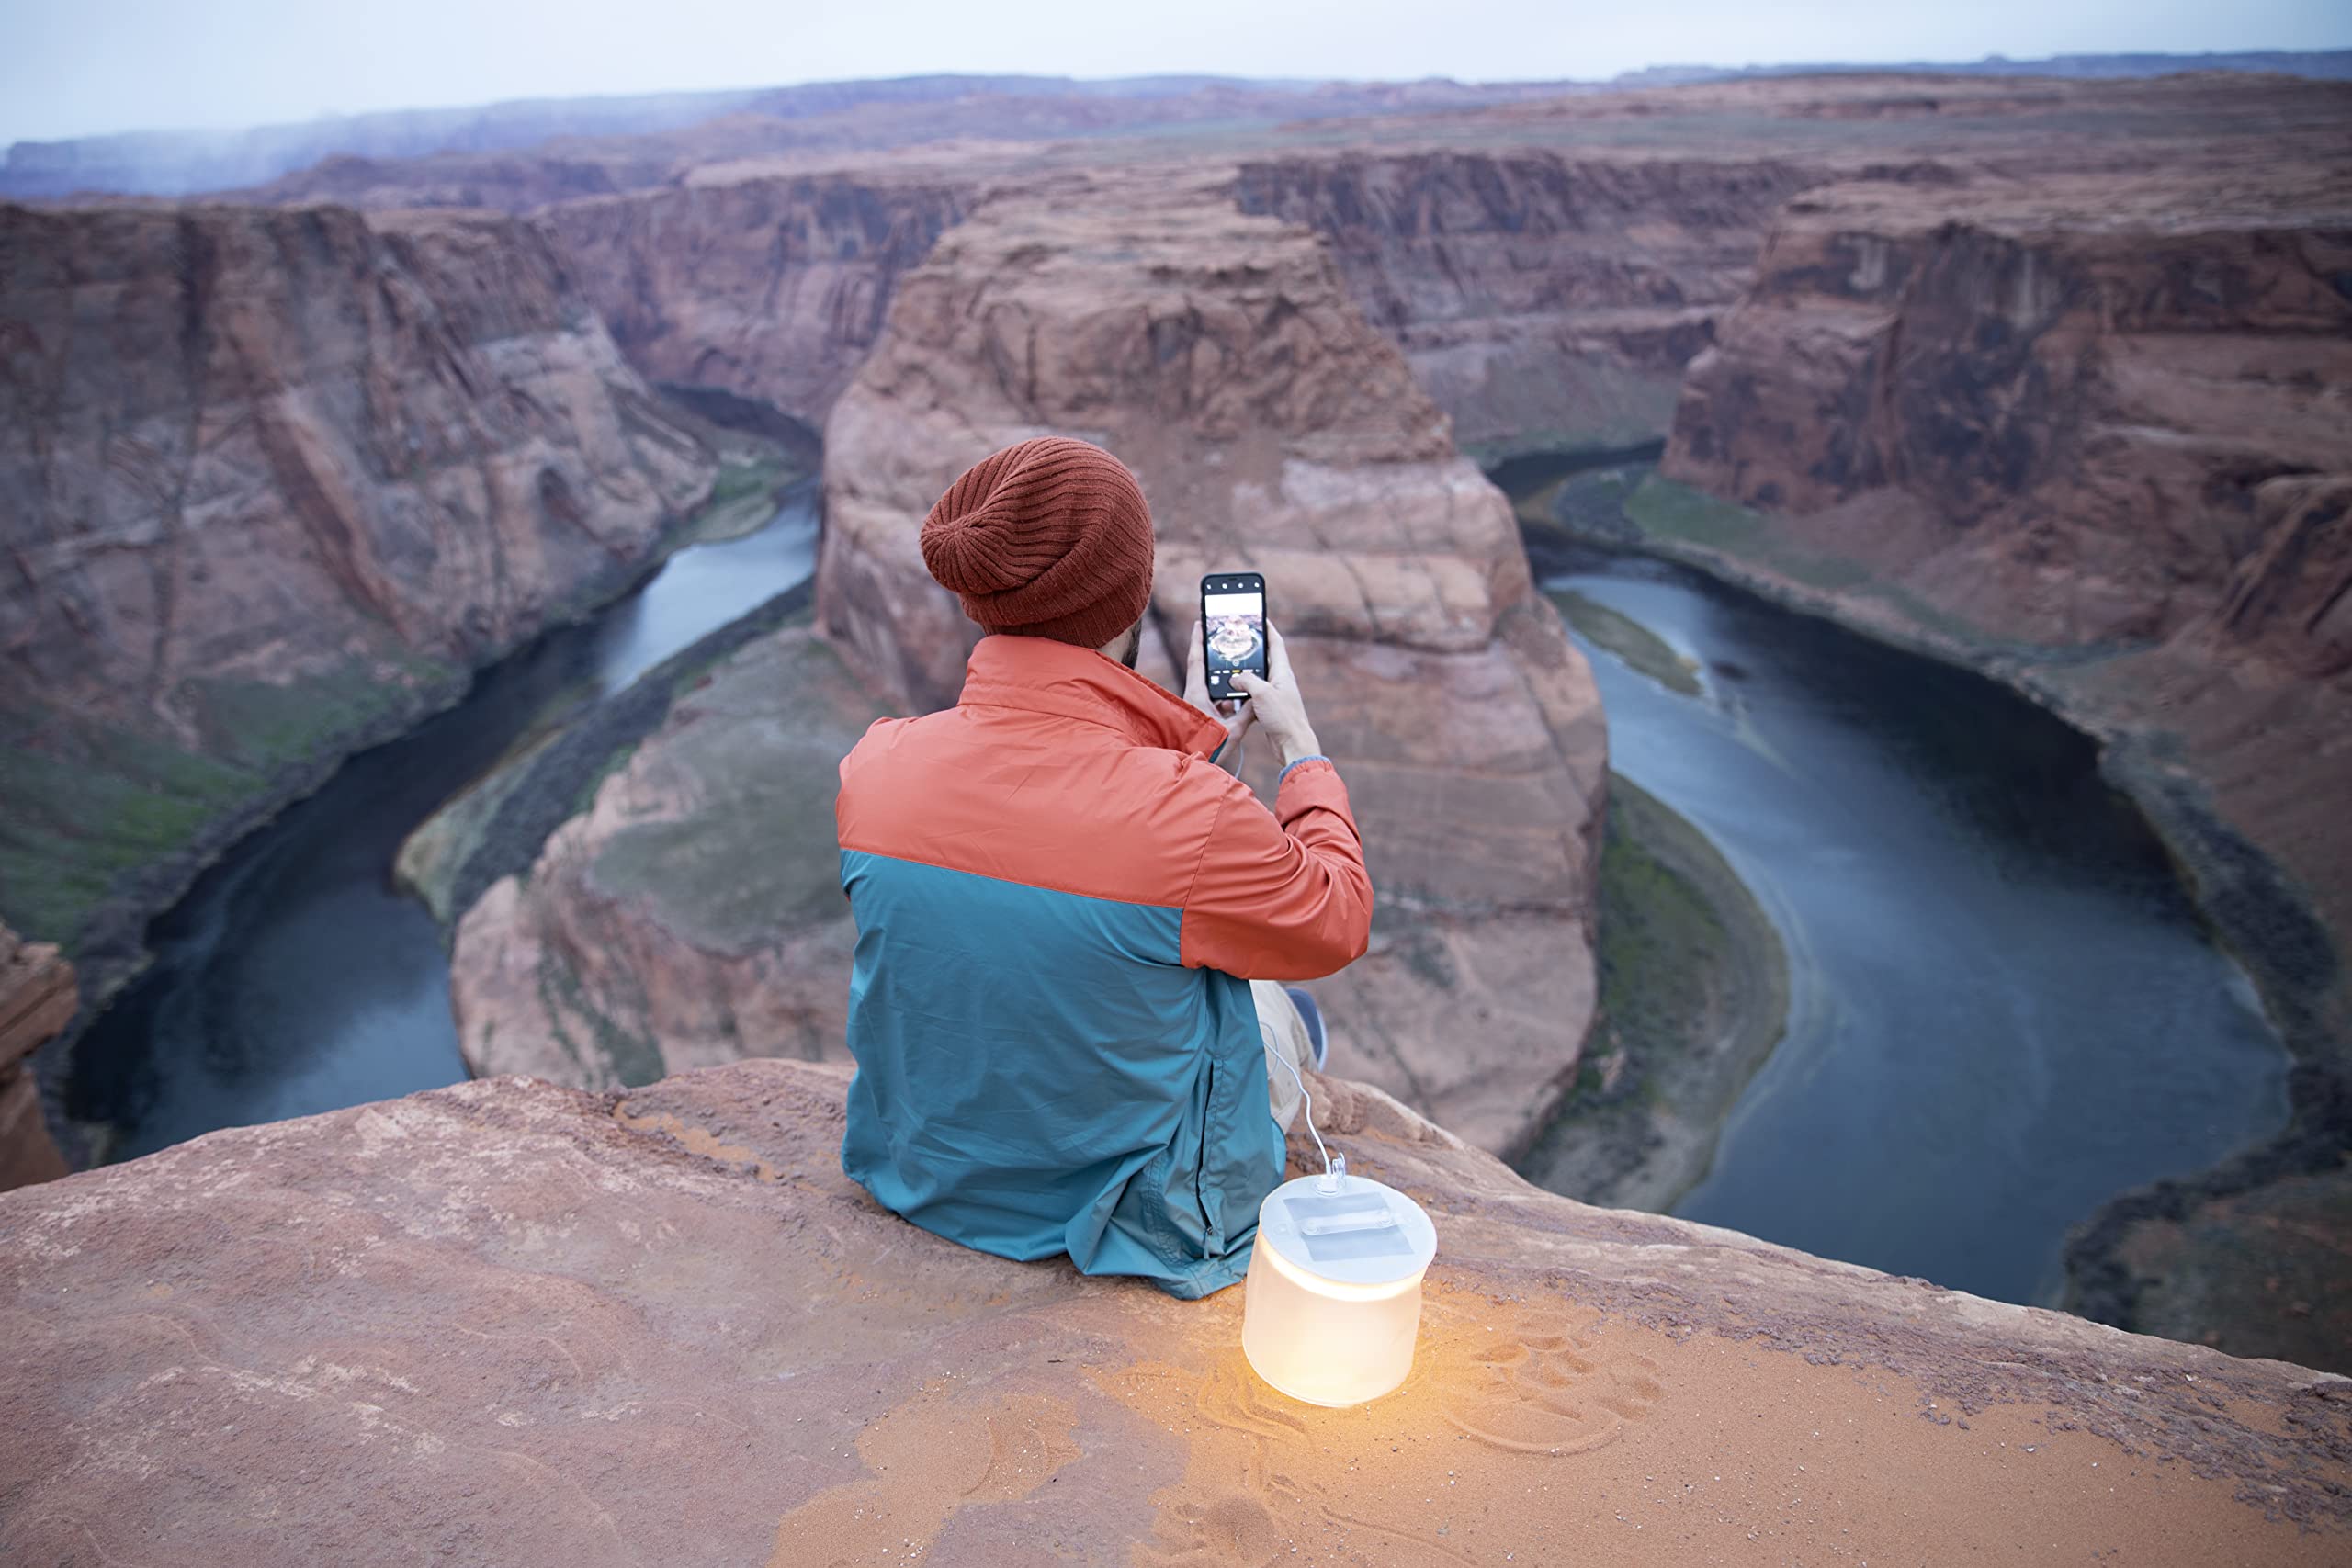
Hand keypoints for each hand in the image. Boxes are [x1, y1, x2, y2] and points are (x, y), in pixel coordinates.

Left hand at [1185, 620, 1256, 775]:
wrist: (1193, 766)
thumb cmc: (1207, 748)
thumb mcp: (1232, 730)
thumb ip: (1247, 712)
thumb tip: (1257, 699)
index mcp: (1196, 694)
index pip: (1196, 659)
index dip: (1198, 639)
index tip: (1200, 622)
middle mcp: (1194, 697)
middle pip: (1207, 671)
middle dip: (1219, 661)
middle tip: (1229, 645)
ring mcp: (1196, 707)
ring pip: (1214, 690)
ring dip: (1227, 686)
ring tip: (1242, 680)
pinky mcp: (1200, 717)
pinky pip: (1215, 703)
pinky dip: (1227, 701)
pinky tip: (1239, 706)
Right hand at [1231, 624, 1321, 767]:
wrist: (1293, 745)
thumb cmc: (1284, 718)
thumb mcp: (1262, 694)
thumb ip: (1247, 680)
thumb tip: (1235, 679)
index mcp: (1282, 672)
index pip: (1276, 643)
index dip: (1267, 629)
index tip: (1259, 617)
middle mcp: (1280, 680)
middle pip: (1265, 658)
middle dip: (1252, 649)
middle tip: (1239, 640)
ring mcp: (1275, 694)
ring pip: (1257, 676)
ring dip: (1245, 672)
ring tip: (1230, 666)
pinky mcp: (1269, 707)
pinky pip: (1254, 693)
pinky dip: (1243, 690)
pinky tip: (1233, 692)